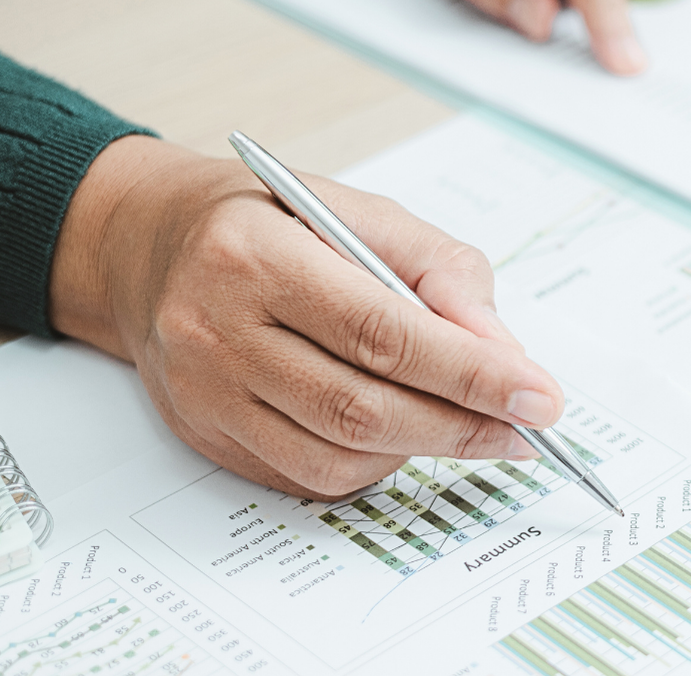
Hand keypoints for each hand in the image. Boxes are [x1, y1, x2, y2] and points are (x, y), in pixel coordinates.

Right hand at [48, 136, 564, 498]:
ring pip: (336, 454)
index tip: (539, 396)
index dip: (470, 373)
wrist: (151, 246)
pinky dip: (372, 464)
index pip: (382, 333)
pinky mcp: (204, 434)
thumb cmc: (273, 222)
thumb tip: (502, 352)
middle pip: (361, 406)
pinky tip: (404, 433)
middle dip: (462, 425)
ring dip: (423, 449)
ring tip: (472, 425)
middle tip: (526, 428)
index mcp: (257, 256)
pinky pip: (306, 475)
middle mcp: (216, 329)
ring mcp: (204, 391)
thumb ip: (441, 273)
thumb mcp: (364, 213)